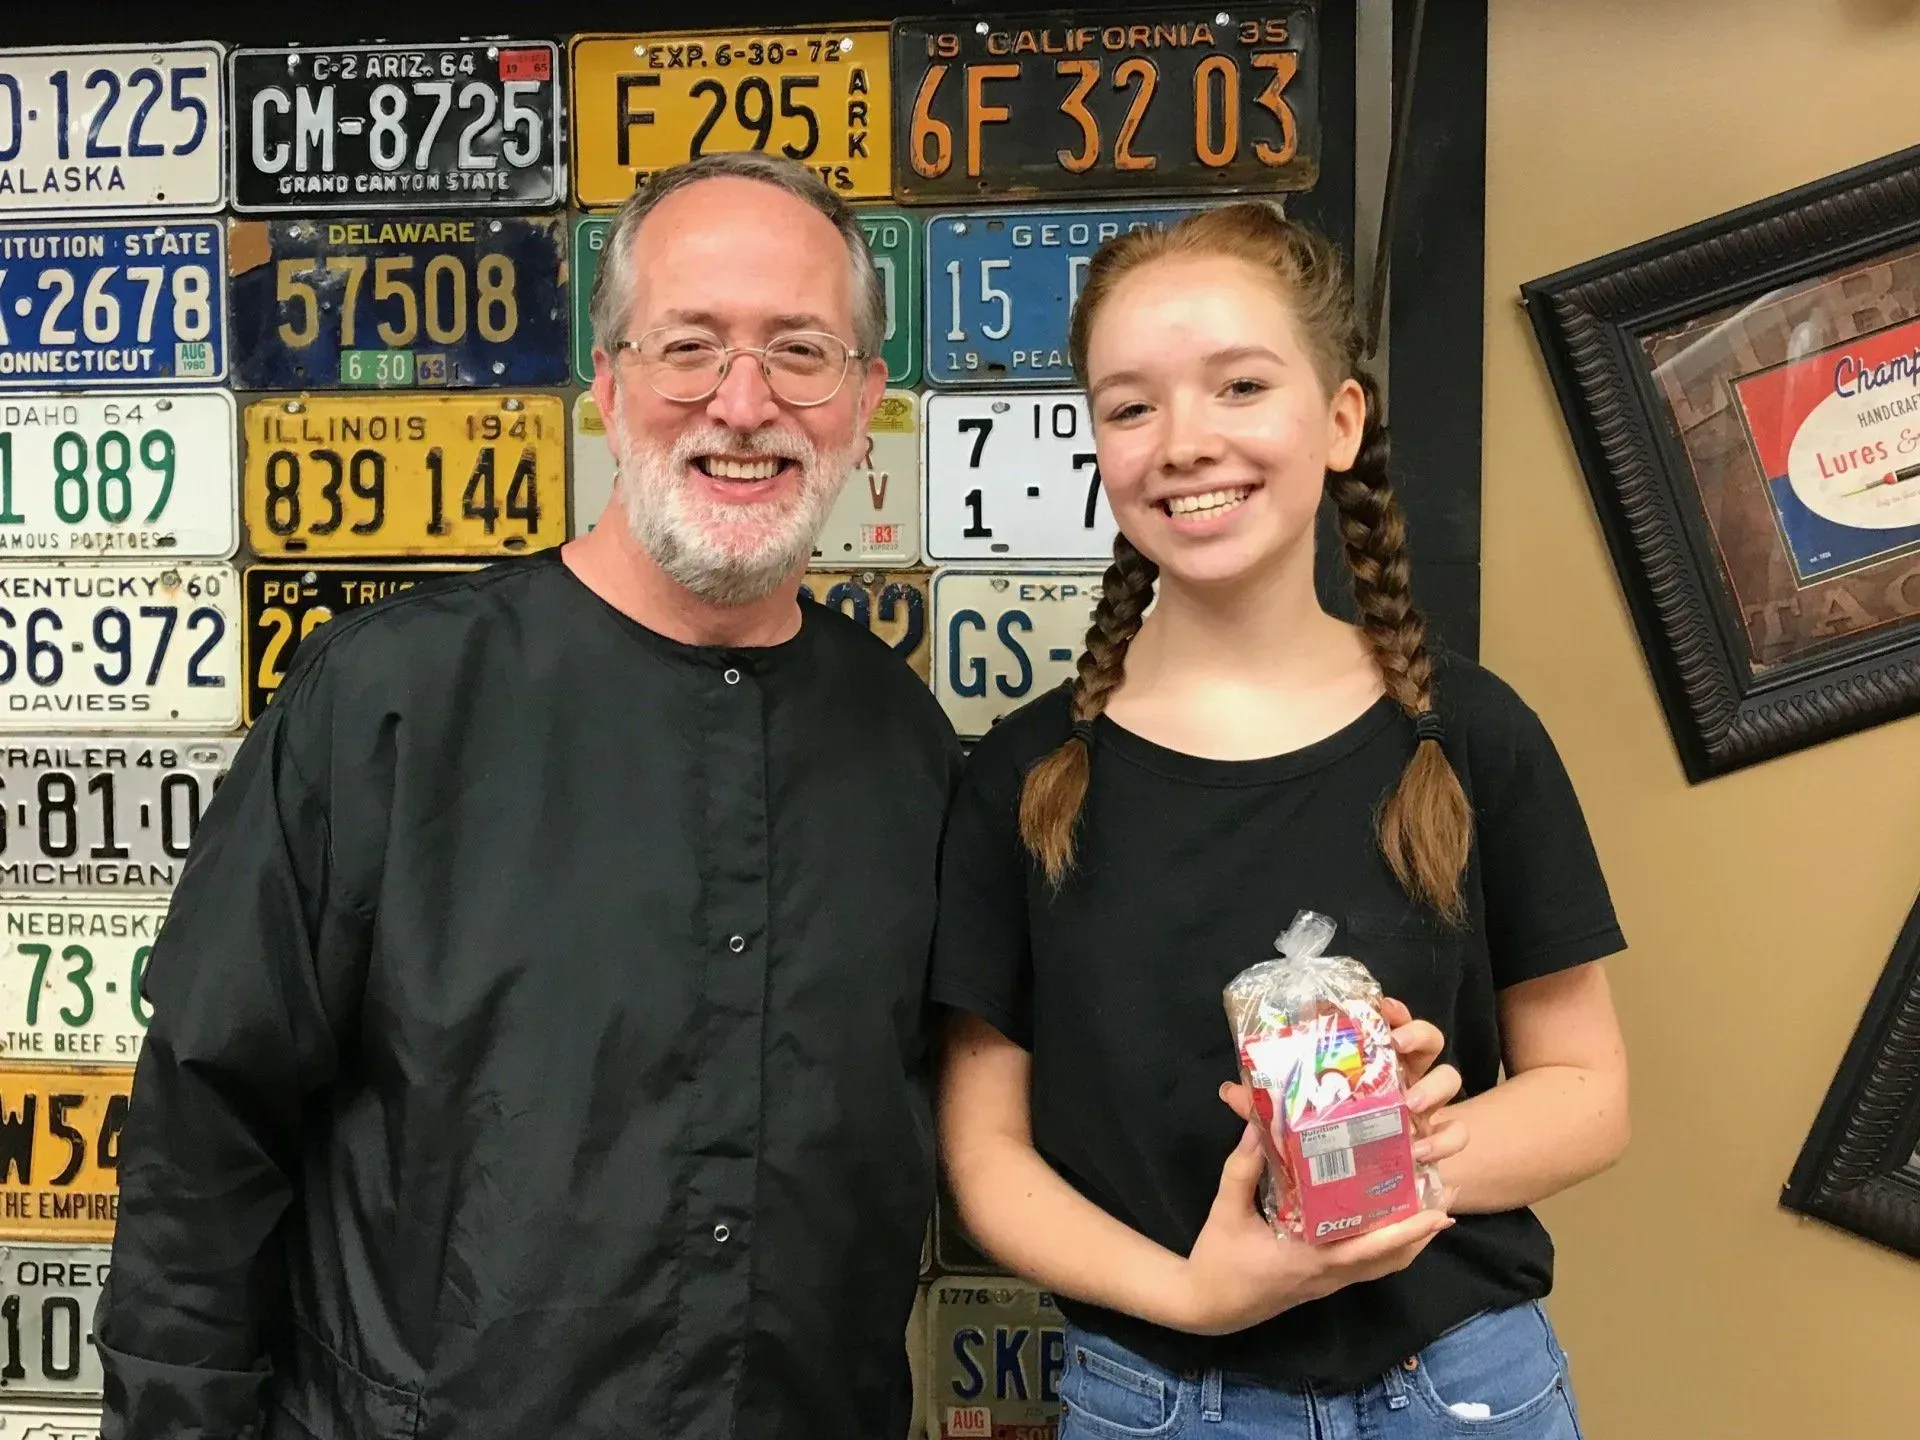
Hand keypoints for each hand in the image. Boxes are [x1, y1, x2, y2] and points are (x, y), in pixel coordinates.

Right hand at [1172, 1123, 1455, 1335]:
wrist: (1208, 1306)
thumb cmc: (1219, 1261)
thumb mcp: (1224, 1212)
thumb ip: (1241, 1170)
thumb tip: (1258, 1127)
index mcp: (1310, 1258)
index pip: (1368, 1248)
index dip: (1406, 1233)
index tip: (1437, 1213)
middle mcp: (1328, 1274)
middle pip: (1389, 1260)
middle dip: (1422, 1233)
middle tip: (1446, 1198)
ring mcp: (1328, 1282)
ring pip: (1383, 1267)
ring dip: (1411, 1243)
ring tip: (1431, 1210)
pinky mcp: (1323, 1282)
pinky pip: (1368, 1267)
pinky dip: (1389, 1249)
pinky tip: (1392, 1226)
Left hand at [1218, 996, 1469, 1167]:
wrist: (1366, 1181)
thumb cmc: (1333, 1137)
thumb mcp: (1297, 1120)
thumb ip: (1270, 1106)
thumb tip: (1229, 1090)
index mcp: (1374, 1062)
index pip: (1390, 1021)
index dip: (1392, 1009)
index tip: (1382, 1006)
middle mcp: (1406, 1077)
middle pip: (1430, 1039)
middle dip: (1418, 1034)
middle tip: (1395, 1043)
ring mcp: (1427, 1107)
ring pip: (1452, 1080)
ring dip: (1434, 1088)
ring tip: (1409, 1105)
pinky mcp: (1438, 1140)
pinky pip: (1458, 1133)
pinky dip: (1446, 1140)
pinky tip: (1420, 1152)